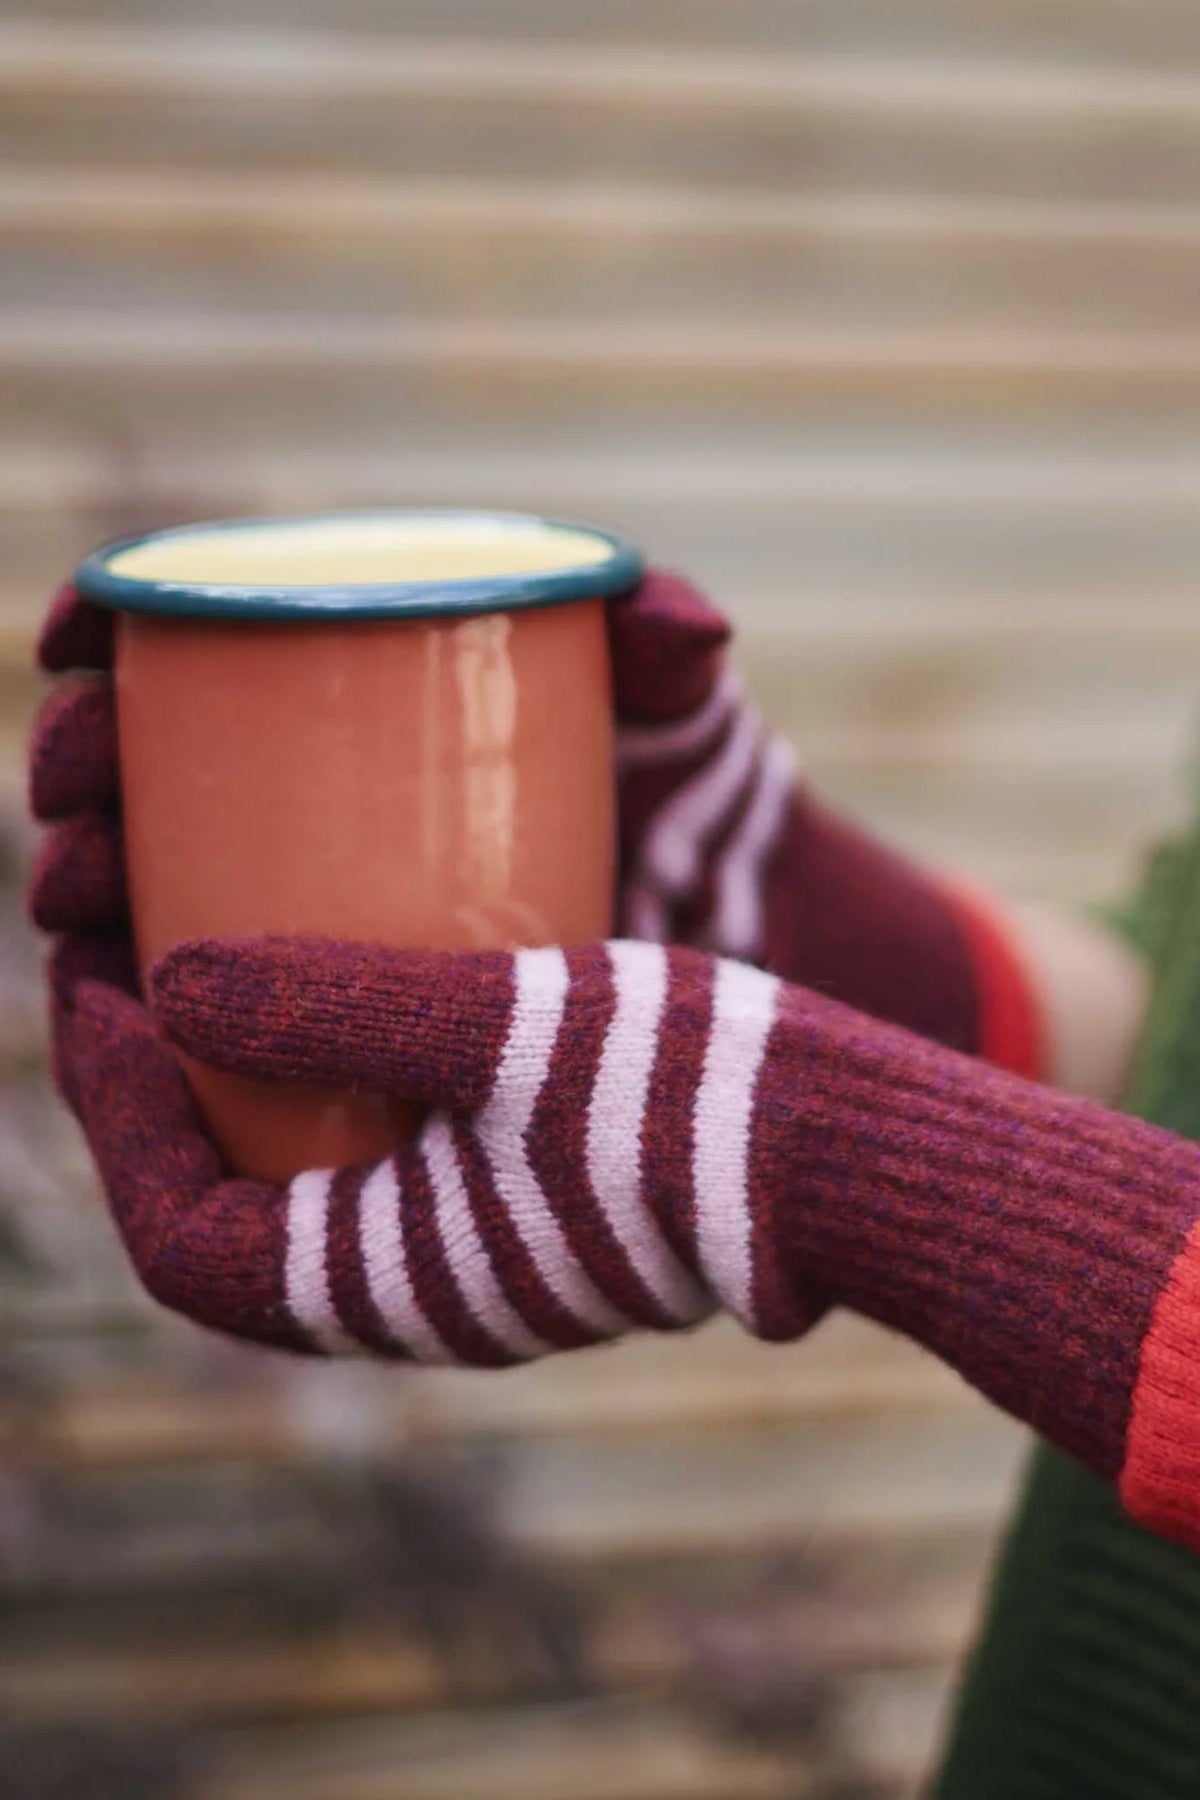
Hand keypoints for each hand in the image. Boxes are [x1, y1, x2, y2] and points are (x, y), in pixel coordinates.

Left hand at [62, 923, 1199, 1571]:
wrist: (855, 1156)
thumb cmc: (693, 1104)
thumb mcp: (505, 1030)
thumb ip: (333, 1004)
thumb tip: (163, 976)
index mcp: (384, 1281)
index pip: (181, 1232)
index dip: (114, 1116)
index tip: (101, 983)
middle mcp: (411, 1286)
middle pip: (225, 1199)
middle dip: (160, 1084)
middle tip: (137, 948)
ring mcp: (466, 1250)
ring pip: (299, 1172)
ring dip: (242, 1073)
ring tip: (220, 947)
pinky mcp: (517, 1203)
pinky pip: (377, 1148)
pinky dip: (331, 1072)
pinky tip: (350, 975)